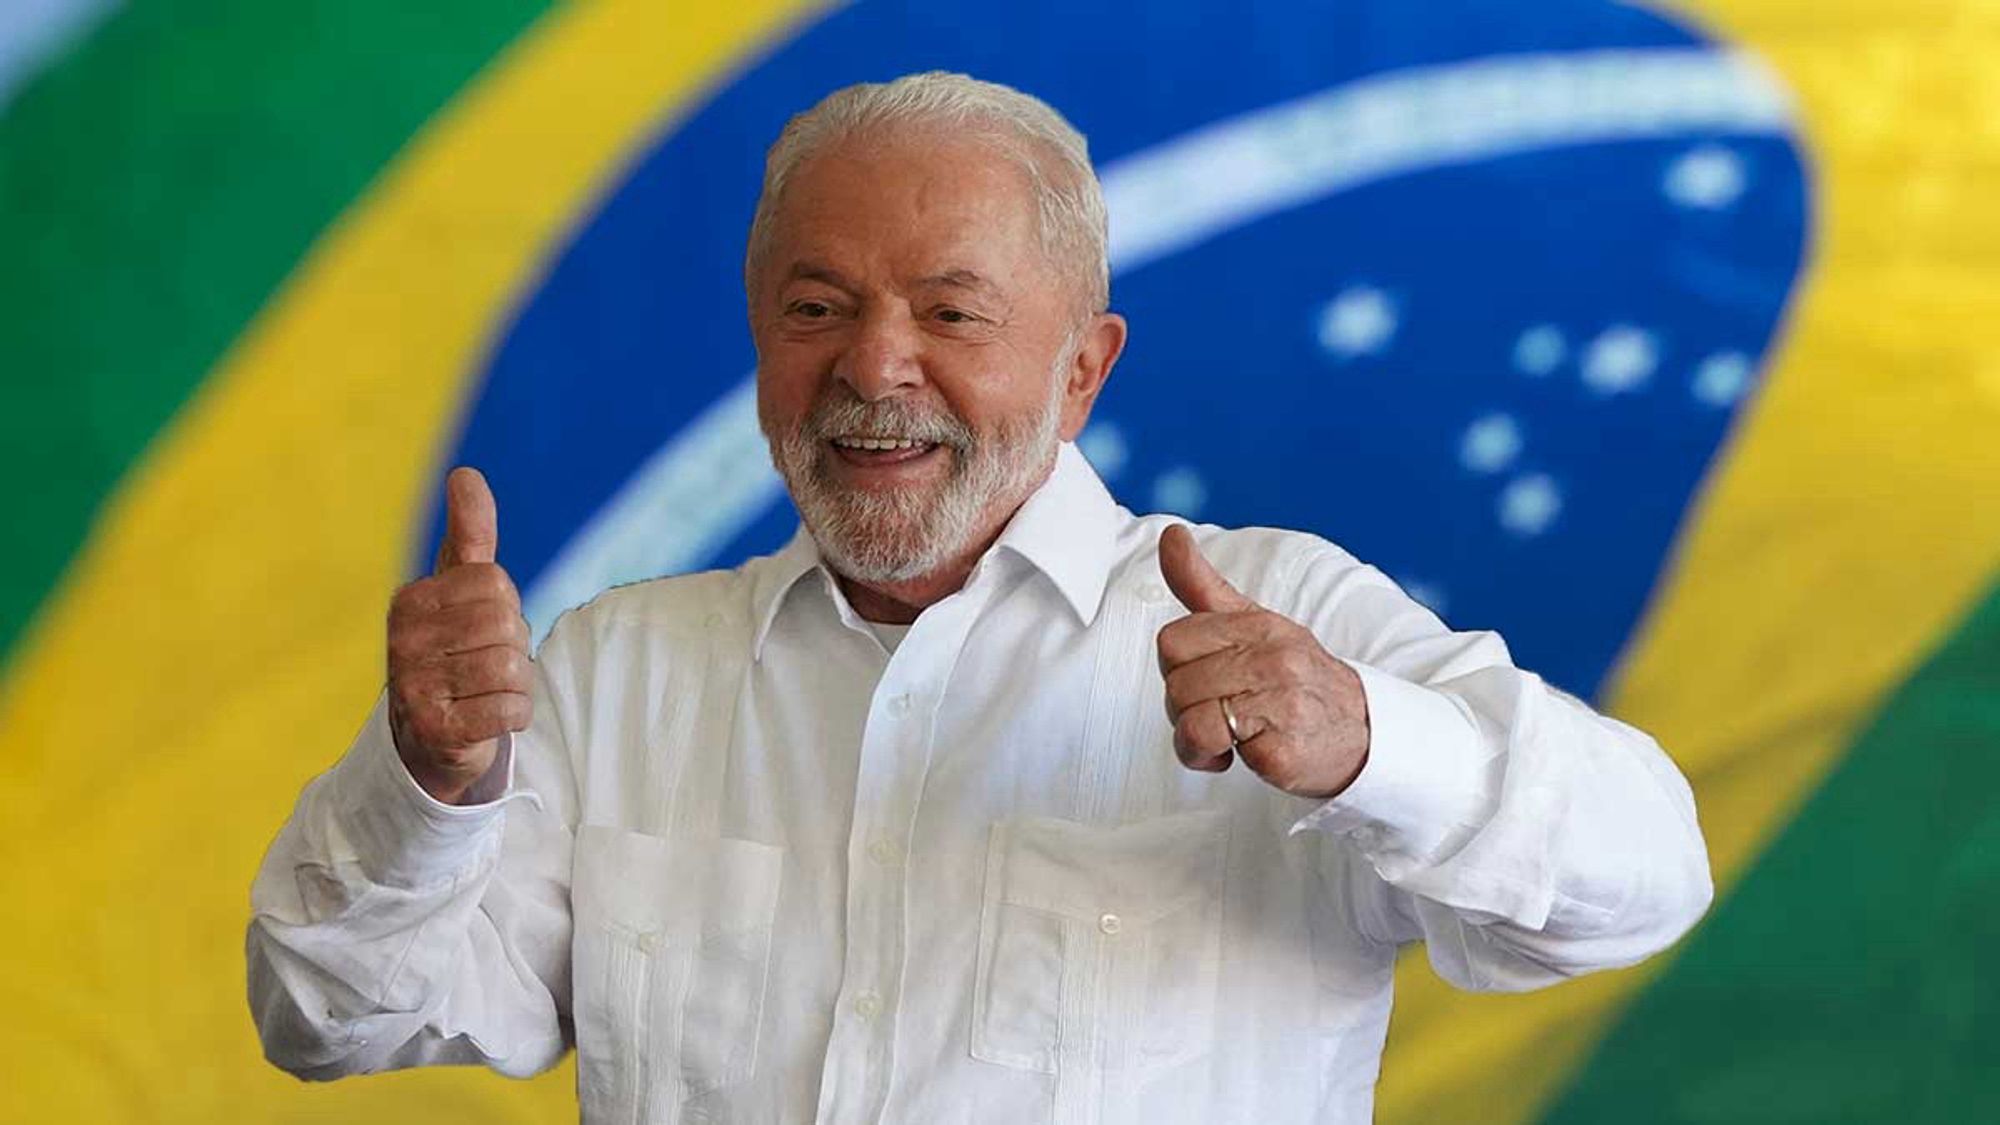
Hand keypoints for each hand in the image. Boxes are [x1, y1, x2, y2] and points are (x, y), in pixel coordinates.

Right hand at [385, 467, 531, 803]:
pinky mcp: (438, 732)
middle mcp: (404, 642)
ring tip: (486, 690)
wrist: (429, 738)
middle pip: (506, 625)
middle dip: (513, 646)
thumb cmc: (454, 651)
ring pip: (511, 669)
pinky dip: (515, 714)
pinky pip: (511, 711)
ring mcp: (415, 689)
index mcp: (410, 600)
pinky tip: (489, 716)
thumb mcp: (459, 588)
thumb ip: (470, 533)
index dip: (506, 606)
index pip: (495, 583)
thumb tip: (465, 474)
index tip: (481, 628)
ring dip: (516, 683)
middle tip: (487, 663)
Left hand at [1154, 525, 1369, 798]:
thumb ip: (1202, 585)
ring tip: (1225, 739)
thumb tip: (1170, 535)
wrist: (1365, 734)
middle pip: (1176, 685)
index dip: (1178, 669)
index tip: (1205, 679)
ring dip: (1195, 741)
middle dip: (1185, 709)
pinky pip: (1213, 749)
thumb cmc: (1299, 680)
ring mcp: (1281, 703)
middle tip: (1219, 714)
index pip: (1172, 641)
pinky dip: (1216, 759)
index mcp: (1258, 626)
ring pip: (1189, 720)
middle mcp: (1272, 659)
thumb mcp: (1255, 626)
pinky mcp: (1281, 749)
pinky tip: (1244, 753)